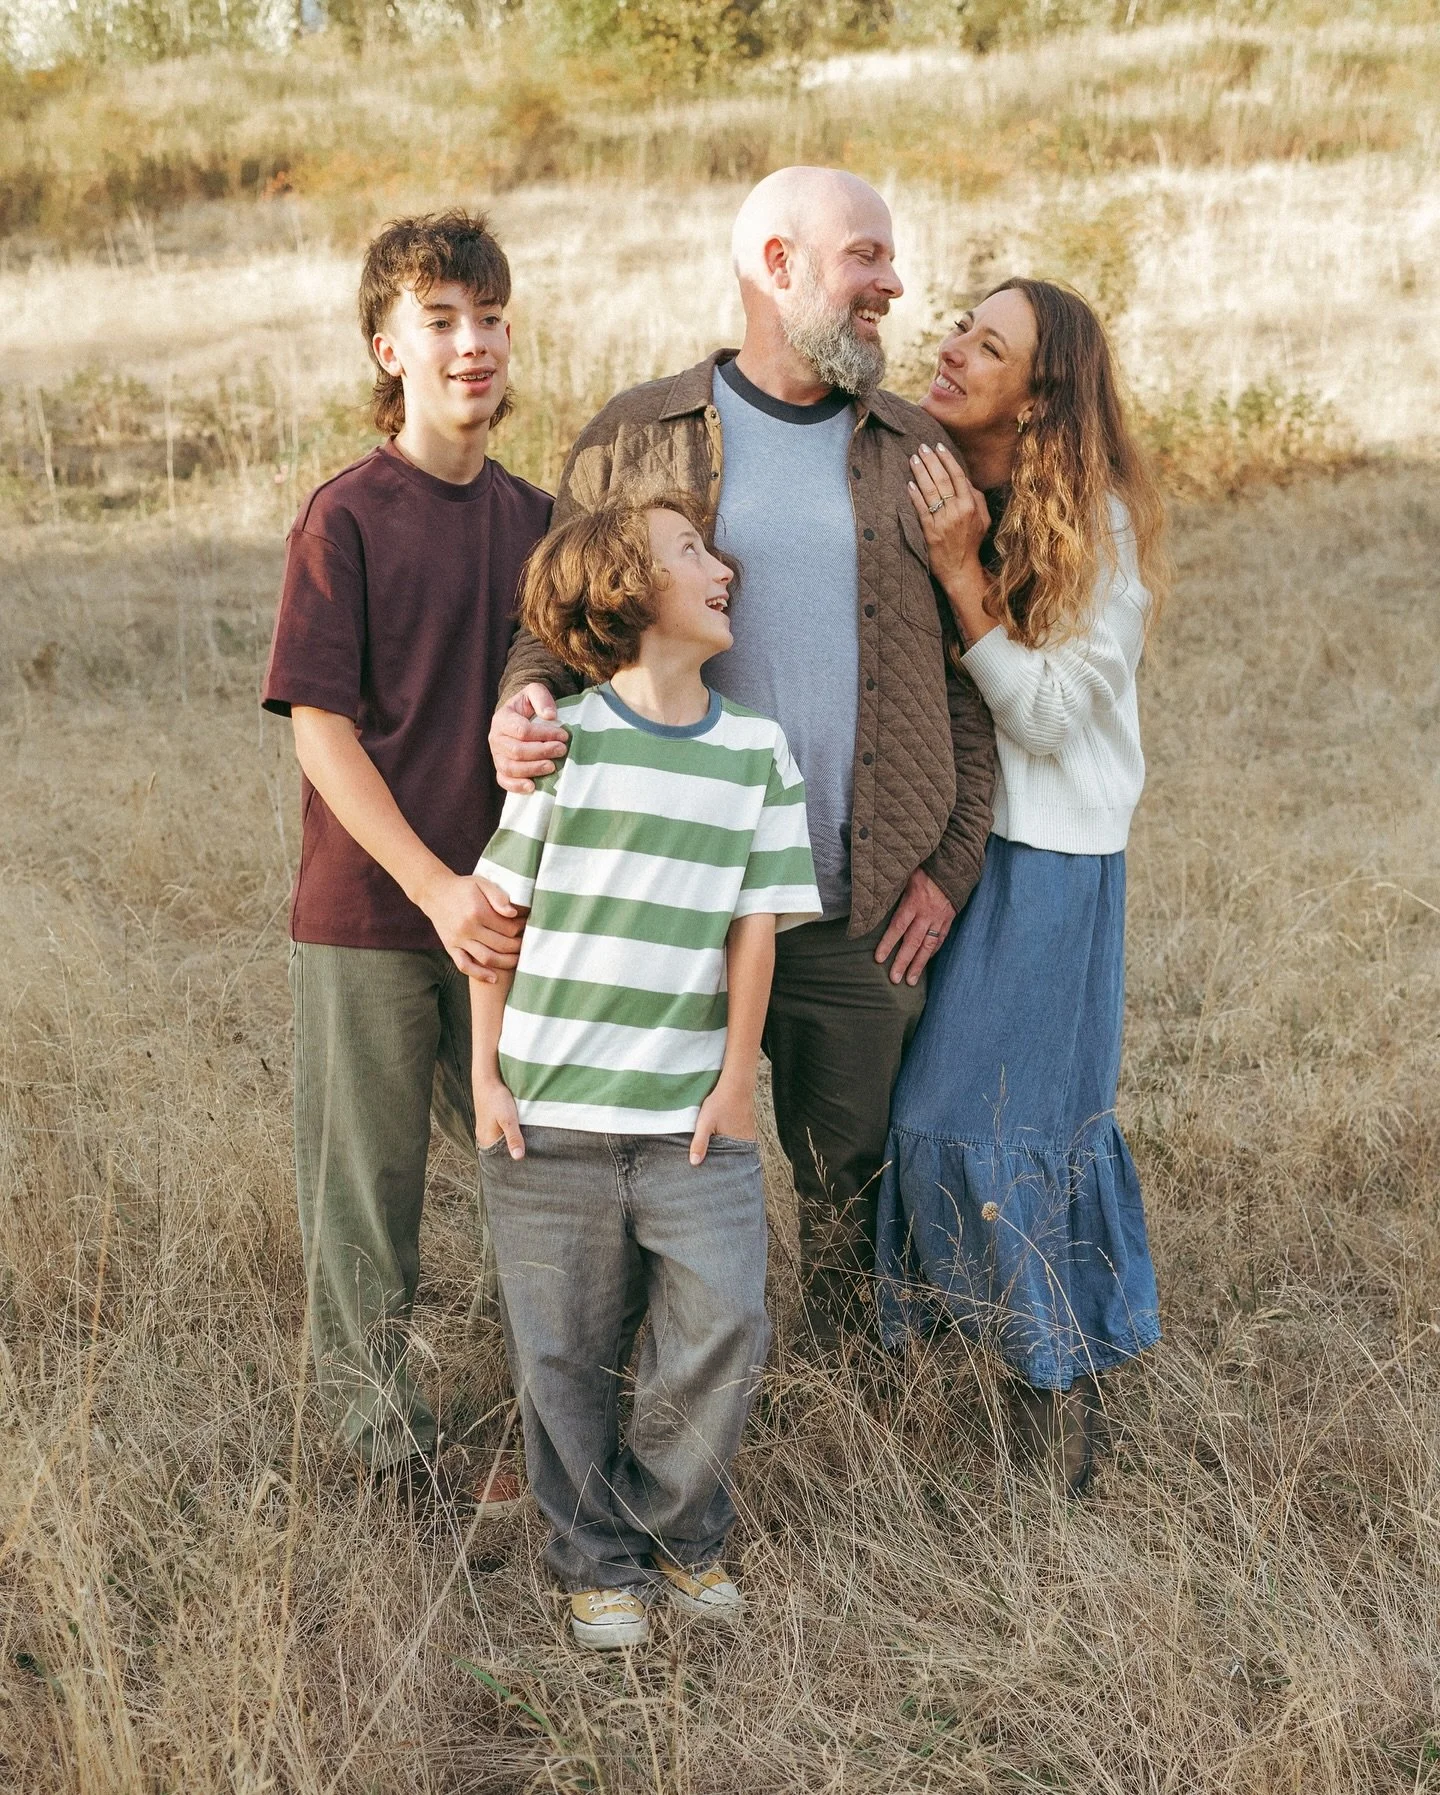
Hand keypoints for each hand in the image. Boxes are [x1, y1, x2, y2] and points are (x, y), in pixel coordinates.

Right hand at [420, 870, 522, 980]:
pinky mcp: (450, 948)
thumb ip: (498, 897)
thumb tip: (513, 913)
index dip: (521, 930)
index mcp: (478, 911)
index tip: (526, 928)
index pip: (508, 928)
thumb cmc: (463, 887)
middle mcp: (467, 928)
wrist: (435, 892)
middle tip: (526, 945)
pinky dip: (479, 975)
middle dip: (517, 947)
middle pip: (501, 945)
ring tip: (517, 961)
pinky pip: (464, 966)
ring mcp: (458, 940)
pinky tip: (493, 978)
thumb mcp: (482, 883)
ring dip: (505, 963)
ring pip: (486, 958)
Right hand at [474, 1075, 524, 1159]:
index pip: (501, 1157)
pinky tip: (518, 1129)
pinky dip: (509, 1132)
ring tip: (527, 1141)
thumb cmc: (497, 1099)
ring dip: (512, 1139)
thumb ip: (513, 1137)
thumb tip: (518, 1157)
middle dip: (514, 1150)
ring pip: (501, 1139)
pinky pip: (500, 1131)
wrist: (487, 1078)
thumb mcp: (508, 1119)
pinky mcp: (490, 1120)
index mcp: (487, 1140)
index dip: (514, 1157)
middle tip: (531, 1151)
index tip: (528, 1159)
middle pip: (501, 1149)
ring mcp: (486, 1128)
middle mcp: (484, 1137)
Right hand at [490, 683, 569, 793]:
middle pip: (517, 751)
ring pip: (510, 768)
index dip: (544, 734)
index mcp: (502, 719)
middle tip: (562, 750)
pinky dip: (516, 786)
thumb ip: (541, 698)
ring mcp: (496, 755)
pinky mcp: (500, 769)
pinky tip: (532, 787)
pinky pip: (504, 781)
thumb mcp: (534, 692)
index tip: (564, 736)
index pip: (522, 730)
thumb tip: (550, 716)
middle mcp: (496, 738)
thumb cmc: (528, 706)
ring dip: (533, 769)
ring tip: (553, 767)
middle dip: (541, 752)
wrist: (517, 717)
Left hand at [689, 1077, 755, 1165]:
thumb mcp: (705, 1123)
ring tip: (715, 1154)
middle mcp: (746, 1141)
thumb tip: (694, 1163)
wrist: (736, 1083)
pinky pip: (738, 1139)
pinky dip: (731, 1141)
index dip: (719, 1169)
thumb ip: (699, 1143)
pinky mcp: (747, 1126)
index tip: (710, 1174)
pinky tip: (723, 1138)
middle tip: (710, 1165)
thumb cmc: (720, 1102)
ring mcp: (748, 1133)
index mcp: (737, 1144)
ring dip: (726, 1151)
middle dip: (722, 1162)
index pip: (728, 1165)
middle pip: (732, 1157)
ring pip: (735, 1148)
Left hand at [874, 866, 955, 986]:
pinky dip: (932, 952)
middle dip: (903, 962)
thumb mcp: (906, 873)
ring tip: (911, 981)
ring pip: (928, 945)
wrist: (956, 863)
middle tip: (894, 979)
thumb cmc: (926, 866)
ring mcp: (940, 918)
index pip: (898, 926)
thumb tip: (874, 897)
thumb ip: (893, 888)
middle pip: (913, 942)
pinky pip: (940, 939)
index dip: (888, 943)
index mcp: (914, 901)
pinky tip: (925, 962)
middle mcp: (927, 913)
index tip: (879, 959)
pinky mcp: (949, 919)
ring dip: (919, 964)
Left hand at [907, 443, 993, 638]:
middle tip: (921, 447)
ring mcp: (944, 521)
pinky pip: (921, 509)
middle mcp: (958, 511)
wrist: (960, 569)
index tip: (939, 446)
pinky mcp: (930, 532)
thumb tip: (966, 481)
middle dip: (931, 461)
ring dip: (921, 473)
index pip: (958, 476)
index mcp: (971, 506)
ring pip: (931, 491)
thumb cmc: (971, 543)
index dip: (947, 459)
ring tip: (913, 459)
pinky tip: (909, 484)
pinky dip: (915, 495)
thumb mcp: (983, 520)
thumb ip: (977, 499)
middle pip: (943, 480)